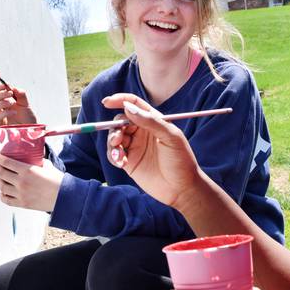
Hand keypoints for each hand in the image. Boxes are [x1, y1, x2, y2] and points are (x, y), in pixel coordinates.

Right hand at [0, 84, 36, 125]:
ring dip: (1, 102)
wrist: (31, 131)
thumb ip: (21, 95)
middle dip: (0, 94)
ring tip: (11, 103)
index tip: (4, 85)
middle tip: (10, 94)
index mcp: (4, 103)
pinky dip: (5, 112)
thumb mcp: (25, 104)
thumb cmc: (27, 118)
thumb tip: (13, 88)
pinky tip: (14, 112)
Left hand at [0, 152, 60, 211]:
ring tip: (1, 179)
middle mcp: (21, 182)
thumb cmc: (58, 181)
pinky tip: (2, 193)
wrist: (64, 197)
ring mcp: (21, 194)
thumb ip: (37, 162)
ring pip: (2, 187)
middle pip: (1, 174)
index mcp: (27, 170)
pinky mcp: (23, 204)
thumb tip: (33, 159)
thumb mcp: (47, 166)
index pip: (6, 162)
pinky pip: (6, 200)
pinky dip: (2, 196)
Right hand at [102, 93, 200, 208]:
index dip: (120, 100)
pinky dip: (113, 156)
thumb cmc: (181, 160)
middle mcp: (142, 132)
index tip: (107, 102)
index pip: (134, 105)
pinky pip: (113, 154)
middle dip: (115, 128)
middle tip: (118, 139)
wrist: (182, 188)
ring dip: (112, 143)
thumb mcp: (170, 137)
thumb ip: (150, 121)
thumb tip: (128, 108)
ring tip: (120, 155)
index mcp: (153, 121)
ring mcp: (135, 146)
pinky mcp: (129, 162)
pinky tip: (122, 163)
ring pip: (114, 137)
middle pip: (120, 121)